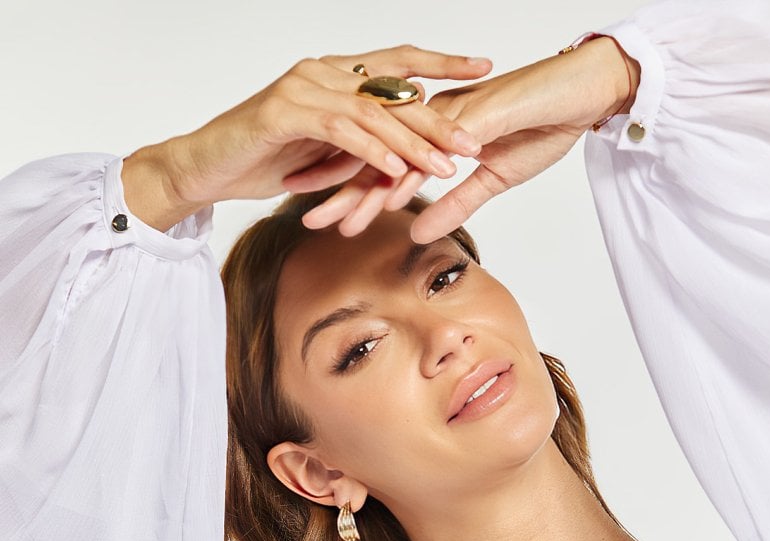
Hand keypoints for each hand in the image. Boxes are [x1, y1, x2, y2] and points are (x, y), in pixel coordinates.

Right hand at [132, 45, 491, 221]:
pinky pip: (340, 131)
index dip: (440, 62)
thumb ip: (360, 144)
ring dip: (413, 142)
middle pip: (392, 89)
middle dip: (438, 118)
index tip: (482, 68)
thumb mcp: (325, 154)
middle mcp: (322, 71)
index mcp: (335, 74)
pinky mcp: (285, 114)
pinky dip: (372, 152)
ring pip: (371, 112)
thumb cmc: (264, 162)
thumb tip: (404, 152)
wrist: (207, 168)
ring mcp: (302, 88)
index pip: (397, 62)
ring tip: (446, 165)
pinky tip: (397, 170)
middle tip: (476, 140)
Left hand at [291, 37, 637, 241]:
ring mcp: (448, 116)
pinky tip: (383, 200)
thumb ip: (454, 202)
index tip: (316, 206)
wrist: (583, 92)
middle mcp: (431, 117)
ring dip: (356, 188)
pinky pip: (431, 151)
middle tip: (298, 214)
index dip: (346, 183)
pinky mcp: (471, 118)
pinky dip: (405, 175)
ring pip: (390, 155)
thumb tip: (417, 232)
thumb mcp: (493, 178)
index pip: (379, 160)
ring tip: (324, 218)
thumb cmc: (543, 125)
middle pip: (370, 156)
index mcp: (432, 128)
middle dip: (333, 186)